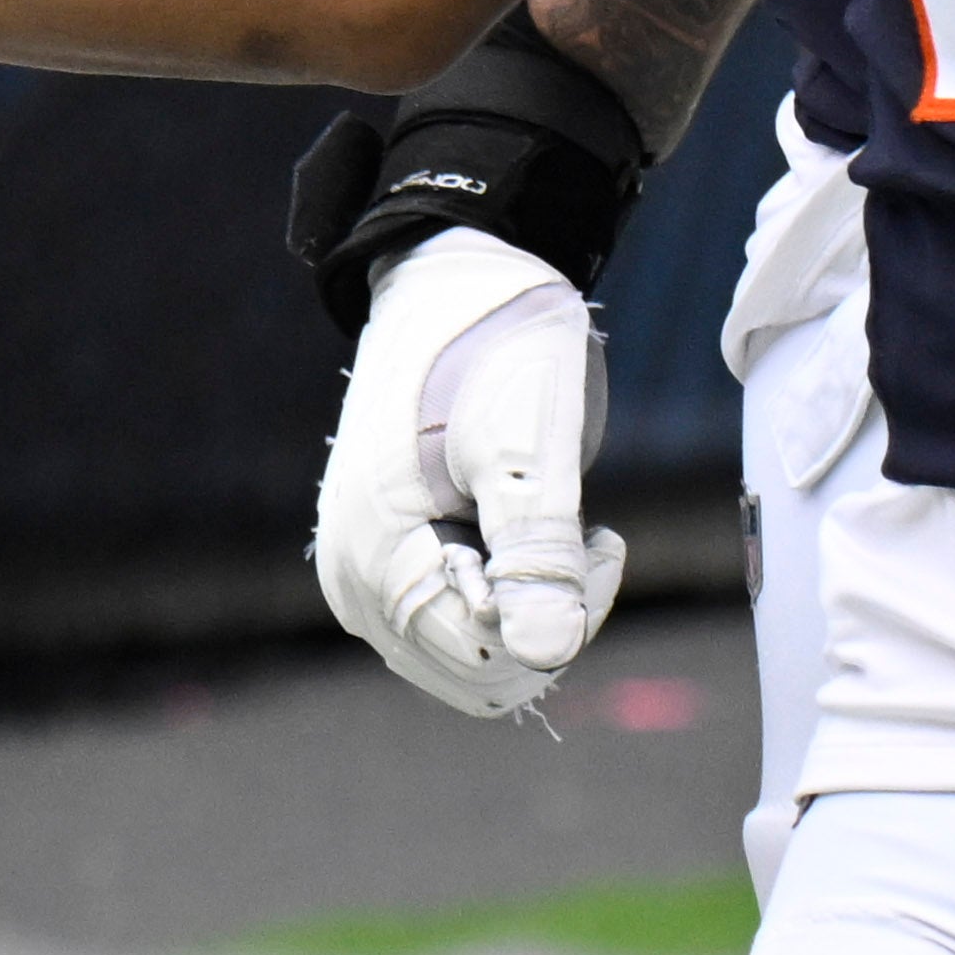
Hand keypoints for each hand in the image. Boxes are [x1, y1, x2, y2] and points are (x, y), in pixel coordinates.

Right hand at [316, 229, 624, 717]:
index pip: (489, 663)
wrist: (448, 280)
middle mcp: (354, 581)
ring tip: (556, 531)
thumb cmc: (492, 347)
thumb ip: (538, 555)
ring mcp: (360, 573)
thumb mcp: (531, 447)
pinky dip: (502, 597)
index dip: (561, 619)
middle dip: (547, 623)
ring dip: (528, 611)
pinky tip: (520, 531)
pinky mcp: (380, 560)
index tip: (600, 540)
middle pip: (477, 674)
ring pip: (468, 658)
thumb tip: (546, 656)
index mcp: (379, 555)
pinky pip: (451, 625)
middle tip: (586, 540)